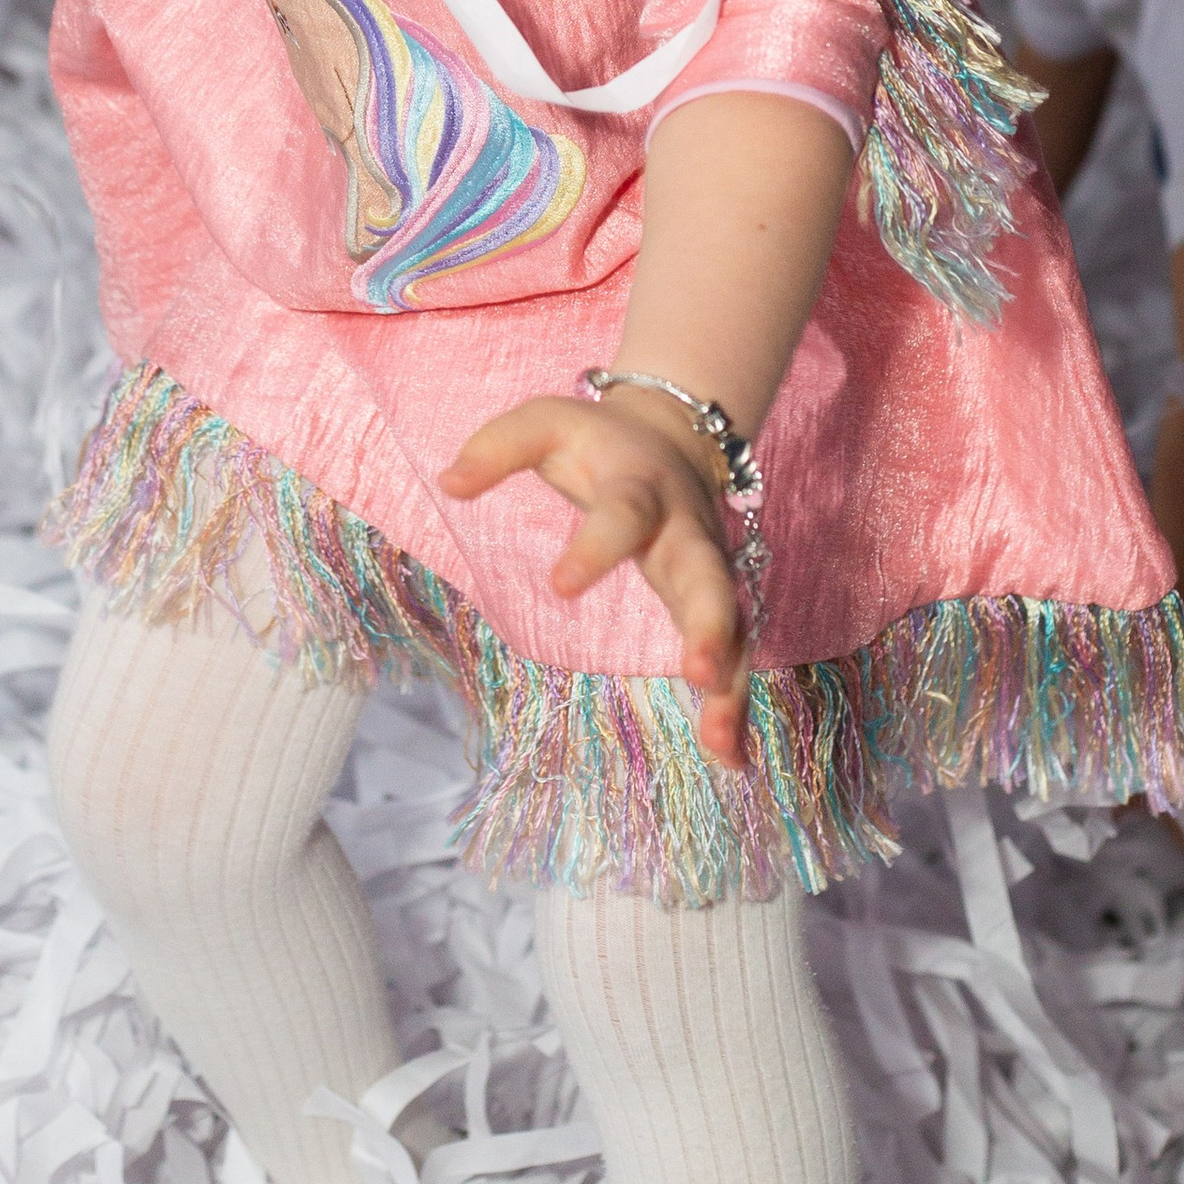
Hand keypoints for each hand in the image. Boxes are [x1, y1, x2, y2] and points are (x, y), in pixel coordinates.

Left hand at [438, 388, 752, 765]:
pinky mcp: (717, 603)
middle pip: (706, 577)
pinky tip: (730, 759)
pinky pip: (733, 653)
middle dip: (708, 623)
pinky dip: (735, 705)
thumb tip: (449, 482)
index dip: (595, 547)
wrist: (676, 436)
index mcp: (639, 487)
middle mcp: (686, 531)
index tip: (561, 585)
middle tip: (699, 672)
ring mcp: (709, 570)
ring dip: (730, 685)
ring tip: (721, 744)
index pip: (622, 515)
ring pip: (732, 627)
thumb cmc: (598, 440)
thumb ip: (497, 448)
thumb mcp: (544, 423)